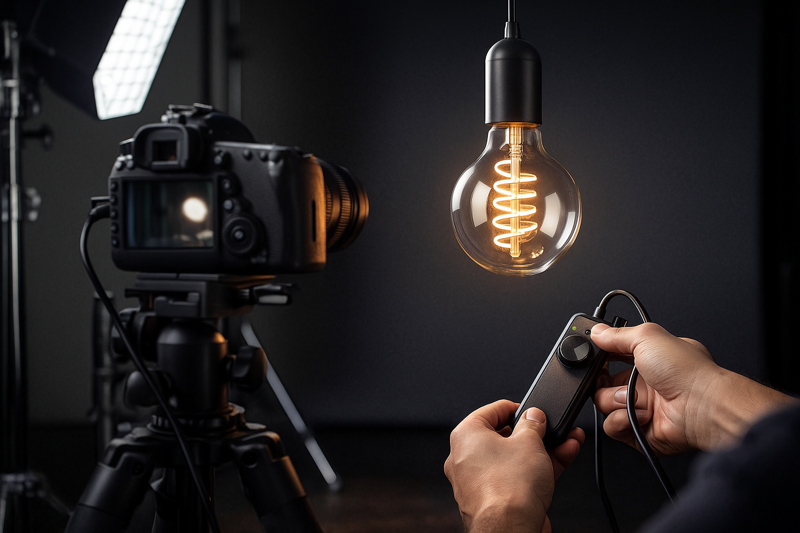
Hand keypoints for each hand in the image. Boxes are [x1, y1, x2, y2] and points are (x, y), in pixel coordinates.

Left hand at [444, 400, 583, 532]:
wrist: (509, 531)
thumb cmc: (508, 488)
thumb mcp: (529, 441)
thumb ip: (533, 423)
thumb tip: (534, 417)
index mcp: (465, 436)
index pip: (491, 411)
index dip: (516, 408)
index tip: (533, 410)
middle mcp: (466, 458)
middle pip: (505, 437)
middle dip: (535, 433)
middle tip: (551, 428)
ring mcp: (480, 482)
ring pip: (515, 458)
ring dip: (544, 450)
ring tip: (568, 441)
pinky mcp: (496, 501)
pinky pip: (518, 477)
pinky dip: (538, 468)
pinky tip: (562, 459)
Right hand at [592, 322, 796, 453]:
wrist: (702, 407)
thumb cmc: (686, 371)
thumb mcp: (648, 337)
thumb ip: (617, 334)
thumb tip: (598, 332)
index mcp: (647, 360)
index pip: (613, 356)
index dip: (601, 357)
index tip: (596, 357)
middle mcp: (643, 384)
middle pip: (602, 383)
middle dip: (603, 382)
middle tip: (617, 380)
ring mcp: (640, 408)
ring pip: (604, 404)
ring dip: (614, 401)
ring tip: (635, 399)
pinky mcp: (638, 430)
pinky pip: (612, 426)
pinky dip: (621, 420)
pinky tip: (639, 414)